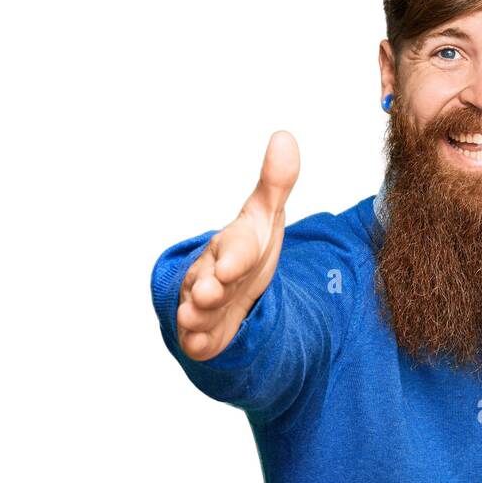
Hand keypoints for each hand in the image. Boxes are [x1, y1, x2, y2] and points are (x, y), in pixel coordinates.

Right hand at [176, 131, 300, 360]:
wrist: (228, 286)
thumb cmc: (248, 248)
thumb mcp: (265, 217)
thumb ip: (276, 182)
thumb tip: (285, 136)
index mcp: (231, 245)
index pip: (234, 249)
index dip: (233, 257)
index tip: (235, 266)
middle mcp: (211, 272)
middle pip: (209, 279)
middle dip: (208, 287)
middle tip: (208, 294)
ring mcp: (204, 303)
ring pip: (197, 310)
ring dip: (197, 315)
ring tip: (196, 316)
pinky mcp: (204, 331)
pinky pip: (198, 338)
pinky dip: (199, 342)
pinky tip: (200, 346)